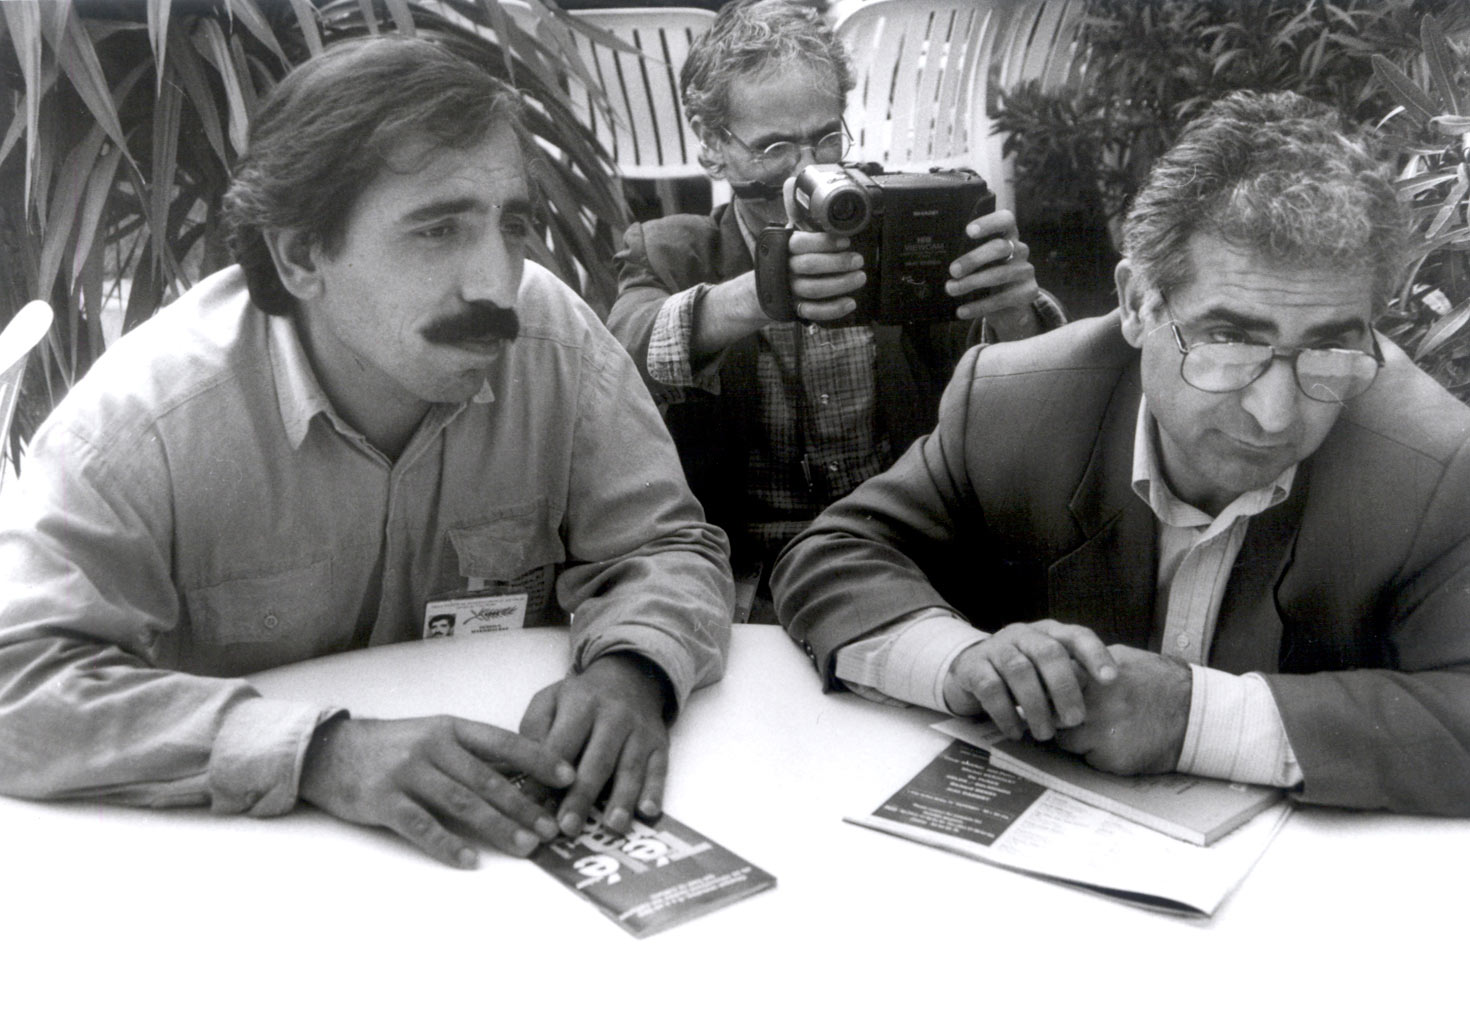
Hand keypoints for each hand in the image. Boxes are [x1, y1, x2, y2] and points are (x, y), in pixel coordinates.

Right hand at [298, 715, 575, 868]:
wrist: (330, 751)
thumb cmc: (392, 745)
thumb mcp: (435, 735)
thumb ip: (473, 752)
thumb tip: (523, 770)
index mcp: (451, 729)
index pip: (504, 742)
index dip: (539, 758)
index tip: (569, 776)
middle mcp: (433, 747)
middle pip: (488, 779)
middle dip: (525, 805)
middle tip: (553, 828)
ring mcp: (407, 773)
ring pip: (462, 802)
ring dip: (498, 826)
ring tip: (526, 846)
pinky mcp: (384, 800)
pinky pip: (421, 825)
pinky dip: (447, 844)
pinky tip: (469, 860)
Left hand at [518, 653, 670, 837]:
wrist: (630, 676)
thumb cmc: (580, 699)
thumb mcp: (549, 701)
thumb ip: (533, 732)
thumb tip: (526, 775)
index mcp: (581, 703)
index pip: (562, 744)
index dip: (548, 776)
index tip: (534, 806)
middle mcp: (614, 716)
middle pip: (597, 760)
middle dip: (582, 796)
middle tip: (568, 827)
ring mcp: (640, 731)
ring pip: (631, 768)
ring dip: (622, 799)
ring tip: (612, 826)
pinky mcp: (660, 744)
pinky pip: (659, 769)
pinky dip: (655, 790)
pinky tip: (647, 811)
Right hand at [786, 230, 867, 322]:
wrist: (767, 287)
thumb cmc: (793, 259)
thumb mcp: (797, 242)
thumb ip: (813, 236)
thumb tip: (840, 230)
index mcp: (785, 249)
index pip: (801, 243)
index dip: (824, 242)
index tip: (846, 242)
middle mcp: (784, 269)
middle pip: (810, 265)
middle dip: (837, 262)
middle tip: (858, 260)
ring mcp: (789, 290)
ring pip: (814, 289)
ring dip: (840, 284)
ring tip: (859, 277)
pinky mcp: (794, 308)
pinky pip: (813, 311)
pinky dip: (833, 309)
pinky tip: (850, 303)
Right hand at [943, 620, 1115, 740]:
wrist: (968, 671)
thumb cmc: (1020, 676)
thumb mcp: (1046, 672)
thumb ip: (1070, 679)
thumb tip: (1104, 705)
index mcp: (1048, 633)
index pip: (1077, 635)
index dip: (1095, 655)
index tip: (1111, 680)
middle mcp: (1023, 635)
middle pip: (1048, 652)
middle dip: (1065, 687)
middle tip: (1075, 720)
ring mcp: (995, 648)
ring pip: (1019, 670)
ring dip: (1036, 706)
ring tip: (1045, 734)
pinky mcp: (972, 668)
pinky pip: (991, 688)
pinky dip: (1006, 713)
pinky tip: (1016, 732)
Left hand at [946, 209, 1040, 332]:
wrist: (1011, 307)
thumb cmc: (988, 276)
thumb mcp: (981, 263)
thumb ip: (967, 255)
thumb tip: (937, 257)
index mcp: (1008, 236)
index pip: (1005, 220)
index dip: (989, 222)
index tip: (969, 231)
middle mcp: (1020, 250)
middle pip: (999, 247)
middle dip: (974, 258)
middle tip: (953, 270)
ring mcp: (1026, 271)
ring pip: (999, 274)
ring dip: (971, 283)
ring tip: (951, 289)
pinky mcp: (1028, 292)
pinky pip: (1002, 299)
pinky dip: (978, 306)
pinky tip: (962, 310)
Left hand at [1054, 644, 1192, 774]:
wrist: (1196, 714)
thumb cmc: (1159, 682)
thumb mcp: (1122, 658)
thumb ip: (1088, 663)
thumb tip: (1060, 665)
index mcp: (1093, 677)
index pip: (1050, 686)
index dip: (1052, 693)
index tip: (1055, 696)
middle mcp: (1093, 705)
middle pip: (1053, 716)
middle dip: (1060, 717)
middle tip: (1077, 716)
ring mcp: (1101, 734)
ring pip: (1067, 741)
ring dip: (1078, 738)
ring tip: (1104, 729)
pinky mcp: (1111, 759)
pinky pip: (1090, 759)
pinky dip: (1099, 754)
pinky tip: (1120, 743)